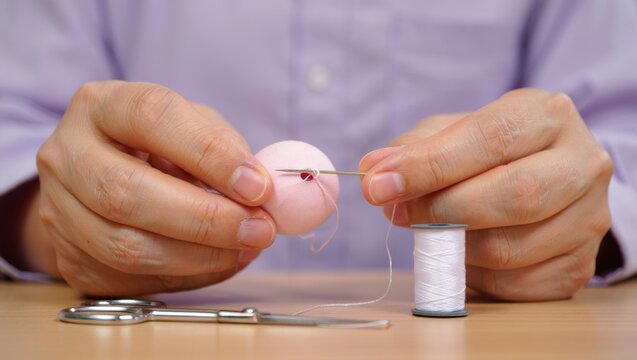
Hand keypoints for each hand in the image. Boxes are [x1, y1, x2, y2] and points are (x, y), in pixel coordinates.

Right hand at [35, 81, 274, 295]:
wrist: (99, 177)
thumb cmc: (157, 146)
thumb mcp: (191, 125)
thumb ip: (224, 147)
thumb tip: (259, 191)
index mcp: (101, 105)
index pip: (151, 117)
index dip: (209, 153)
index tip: (258, 186)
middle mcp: (67, 154)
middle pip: (126, 192)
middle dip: (205, 218)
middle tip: (259, 229)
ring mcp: (57, 210)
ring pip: (125, 247)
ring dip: (200, 256)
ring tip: (247, 248)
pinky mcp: (68, 256)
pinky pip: (130, 279)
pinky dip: (187, 276)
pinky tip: (220, 261)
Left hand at [360, 88, 612, 300]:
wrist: (545, 180)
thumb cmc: (489, 153)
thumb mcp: (452, 133)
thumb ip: (412, 149)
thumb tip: (374, 171)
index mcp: (548, 115)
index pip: (488, 139)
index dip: (428, 166)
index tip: (379, 185)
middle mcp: (582, 163)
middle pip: (514, 195)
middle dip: (442, 210)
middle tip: (399, 214)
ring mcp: (589, 218)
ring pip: (510, 248)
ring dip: (454, 246)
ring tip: (431, 231)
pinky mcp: (579, 265)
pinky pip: (515, 284)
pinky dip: (474, 274)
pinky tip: (462, 252)